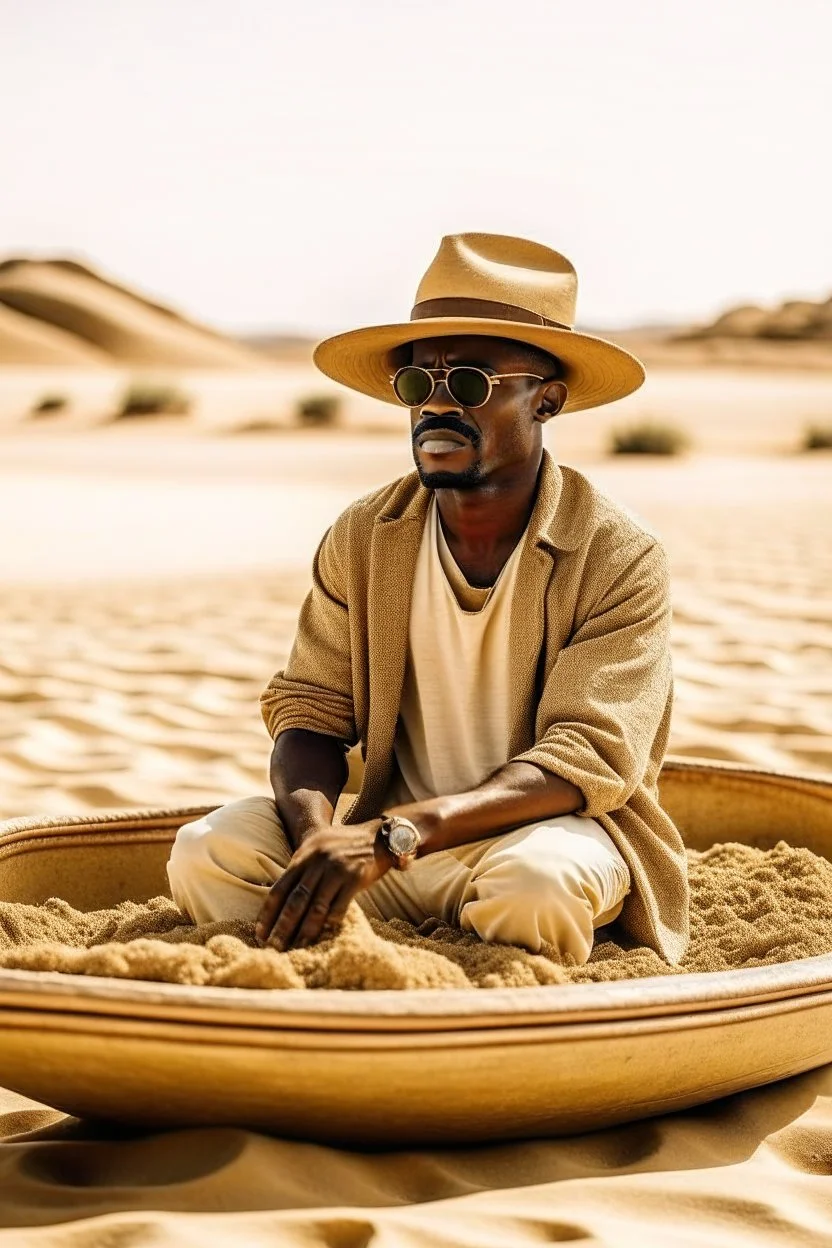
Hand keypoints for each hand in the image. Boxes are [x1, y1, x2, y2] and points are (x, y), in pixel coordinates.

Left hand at [255, 820, 386, 950]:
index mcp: (303, 855)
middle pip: (295, 900)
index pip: (280, 888)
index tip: (260, 933)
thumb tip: (279, 897)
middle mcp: (317, 862)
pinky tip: (324, 936)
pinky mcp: (355, 878)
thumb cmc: (344, 845)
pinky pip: (340, 906)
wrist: (379, 836)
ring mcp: (337, 869)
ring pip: (316, 907)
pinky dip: (330, 922)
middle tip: (273, 947)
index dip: (268, 913)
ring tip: (296, 949)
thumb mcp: (317, 848)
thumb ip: (300, 868)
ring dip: (305, 931)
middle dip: (282, 927)